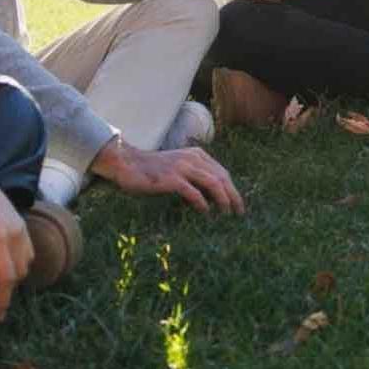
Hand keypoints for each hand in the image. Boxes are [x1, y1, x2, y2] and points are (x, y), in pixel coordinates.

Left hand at [0, 153, 31, 321]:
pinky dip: (19, 260)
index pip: (7, 279)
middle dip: (6, 290)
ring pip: (26, 261)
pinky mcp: (20, 219)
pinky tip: (2, 262)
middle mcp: (14, 232)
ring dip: (14, 275)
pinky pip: (27, 248)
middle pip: (19, 273)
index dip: (2, 300)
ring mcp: (20, 224)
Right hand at [91, 138, 245, 214]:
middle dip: (233, 195)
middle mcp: (192, 158)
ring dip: (223, 199)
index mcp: (197, 154)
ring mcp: (182, 167)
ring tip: (227, 213)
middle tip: (239, 213)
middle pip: (222, 177)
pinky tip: (206, 212)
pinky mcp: (172, 178)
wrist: (128, 164)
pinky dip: (202, 203)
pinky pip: (193, 192)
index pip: (222, 172)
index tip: (237, 204)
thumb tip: (211, 198)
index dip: (232, 189)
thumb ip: (195, 175)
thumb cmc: (153, 170)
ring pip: (213, 182)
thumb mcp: (179, 167)